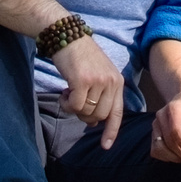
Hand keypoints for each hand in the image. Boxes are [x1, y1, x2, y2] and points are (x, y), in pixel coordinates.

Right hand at [51, 34, 125, 149]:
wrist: (67, 35)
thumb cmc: (79, 57)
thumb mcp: (97, 74)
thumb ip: (99, 96)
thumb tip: (94, 123)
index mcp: (117, 81)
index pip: (117, 112)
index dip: (111, 131)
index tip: (105, 146)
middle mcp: (111, 82)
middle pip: (99, 116)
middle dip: (85, 116)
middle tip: (75, 102)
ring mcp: (98, 81)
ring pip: (86, 112)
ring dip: (74, 108)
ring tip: (69, 93)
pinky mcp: (82, 81)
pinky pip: (74, 106)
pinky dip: (66, 104)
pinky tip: (63, 91)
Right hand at [150, 85, 180, 166]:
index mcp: (173, 108)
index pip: (175, 130)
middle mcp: (161, 116)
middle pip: (168, 141)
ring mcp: (155, 125)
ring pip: (159, 148)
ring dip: (174, 158)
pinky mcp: (153, 133)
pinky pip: (155, 150)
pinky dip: (166, 157)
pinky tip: (179, 156)